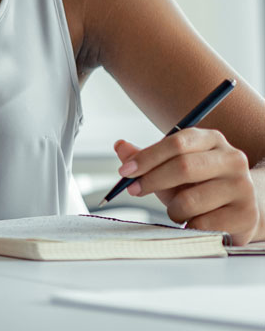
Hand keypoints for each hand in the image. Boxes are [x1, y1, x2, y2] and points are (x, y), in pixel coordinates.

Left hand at [116, 131, 262, 242]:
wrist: (242, 209)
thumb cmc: (201, 185)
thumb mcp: (173, 167)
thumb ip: (147, 157)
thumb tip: (120, 146)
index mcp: (212, 140)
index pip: (177, 142)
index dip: (147, 157)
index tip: (126, 171)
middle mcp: (232, 159)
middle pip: (183, 167)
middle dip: (152, 180)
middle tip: (135, 190)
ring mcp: (242, 187)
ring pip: (191, 200)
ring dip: (173, 209)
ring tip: (177, 211)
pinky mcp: (245, 215)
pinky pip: (203, 224)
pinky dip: (189, 225)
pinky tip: (193, 222)